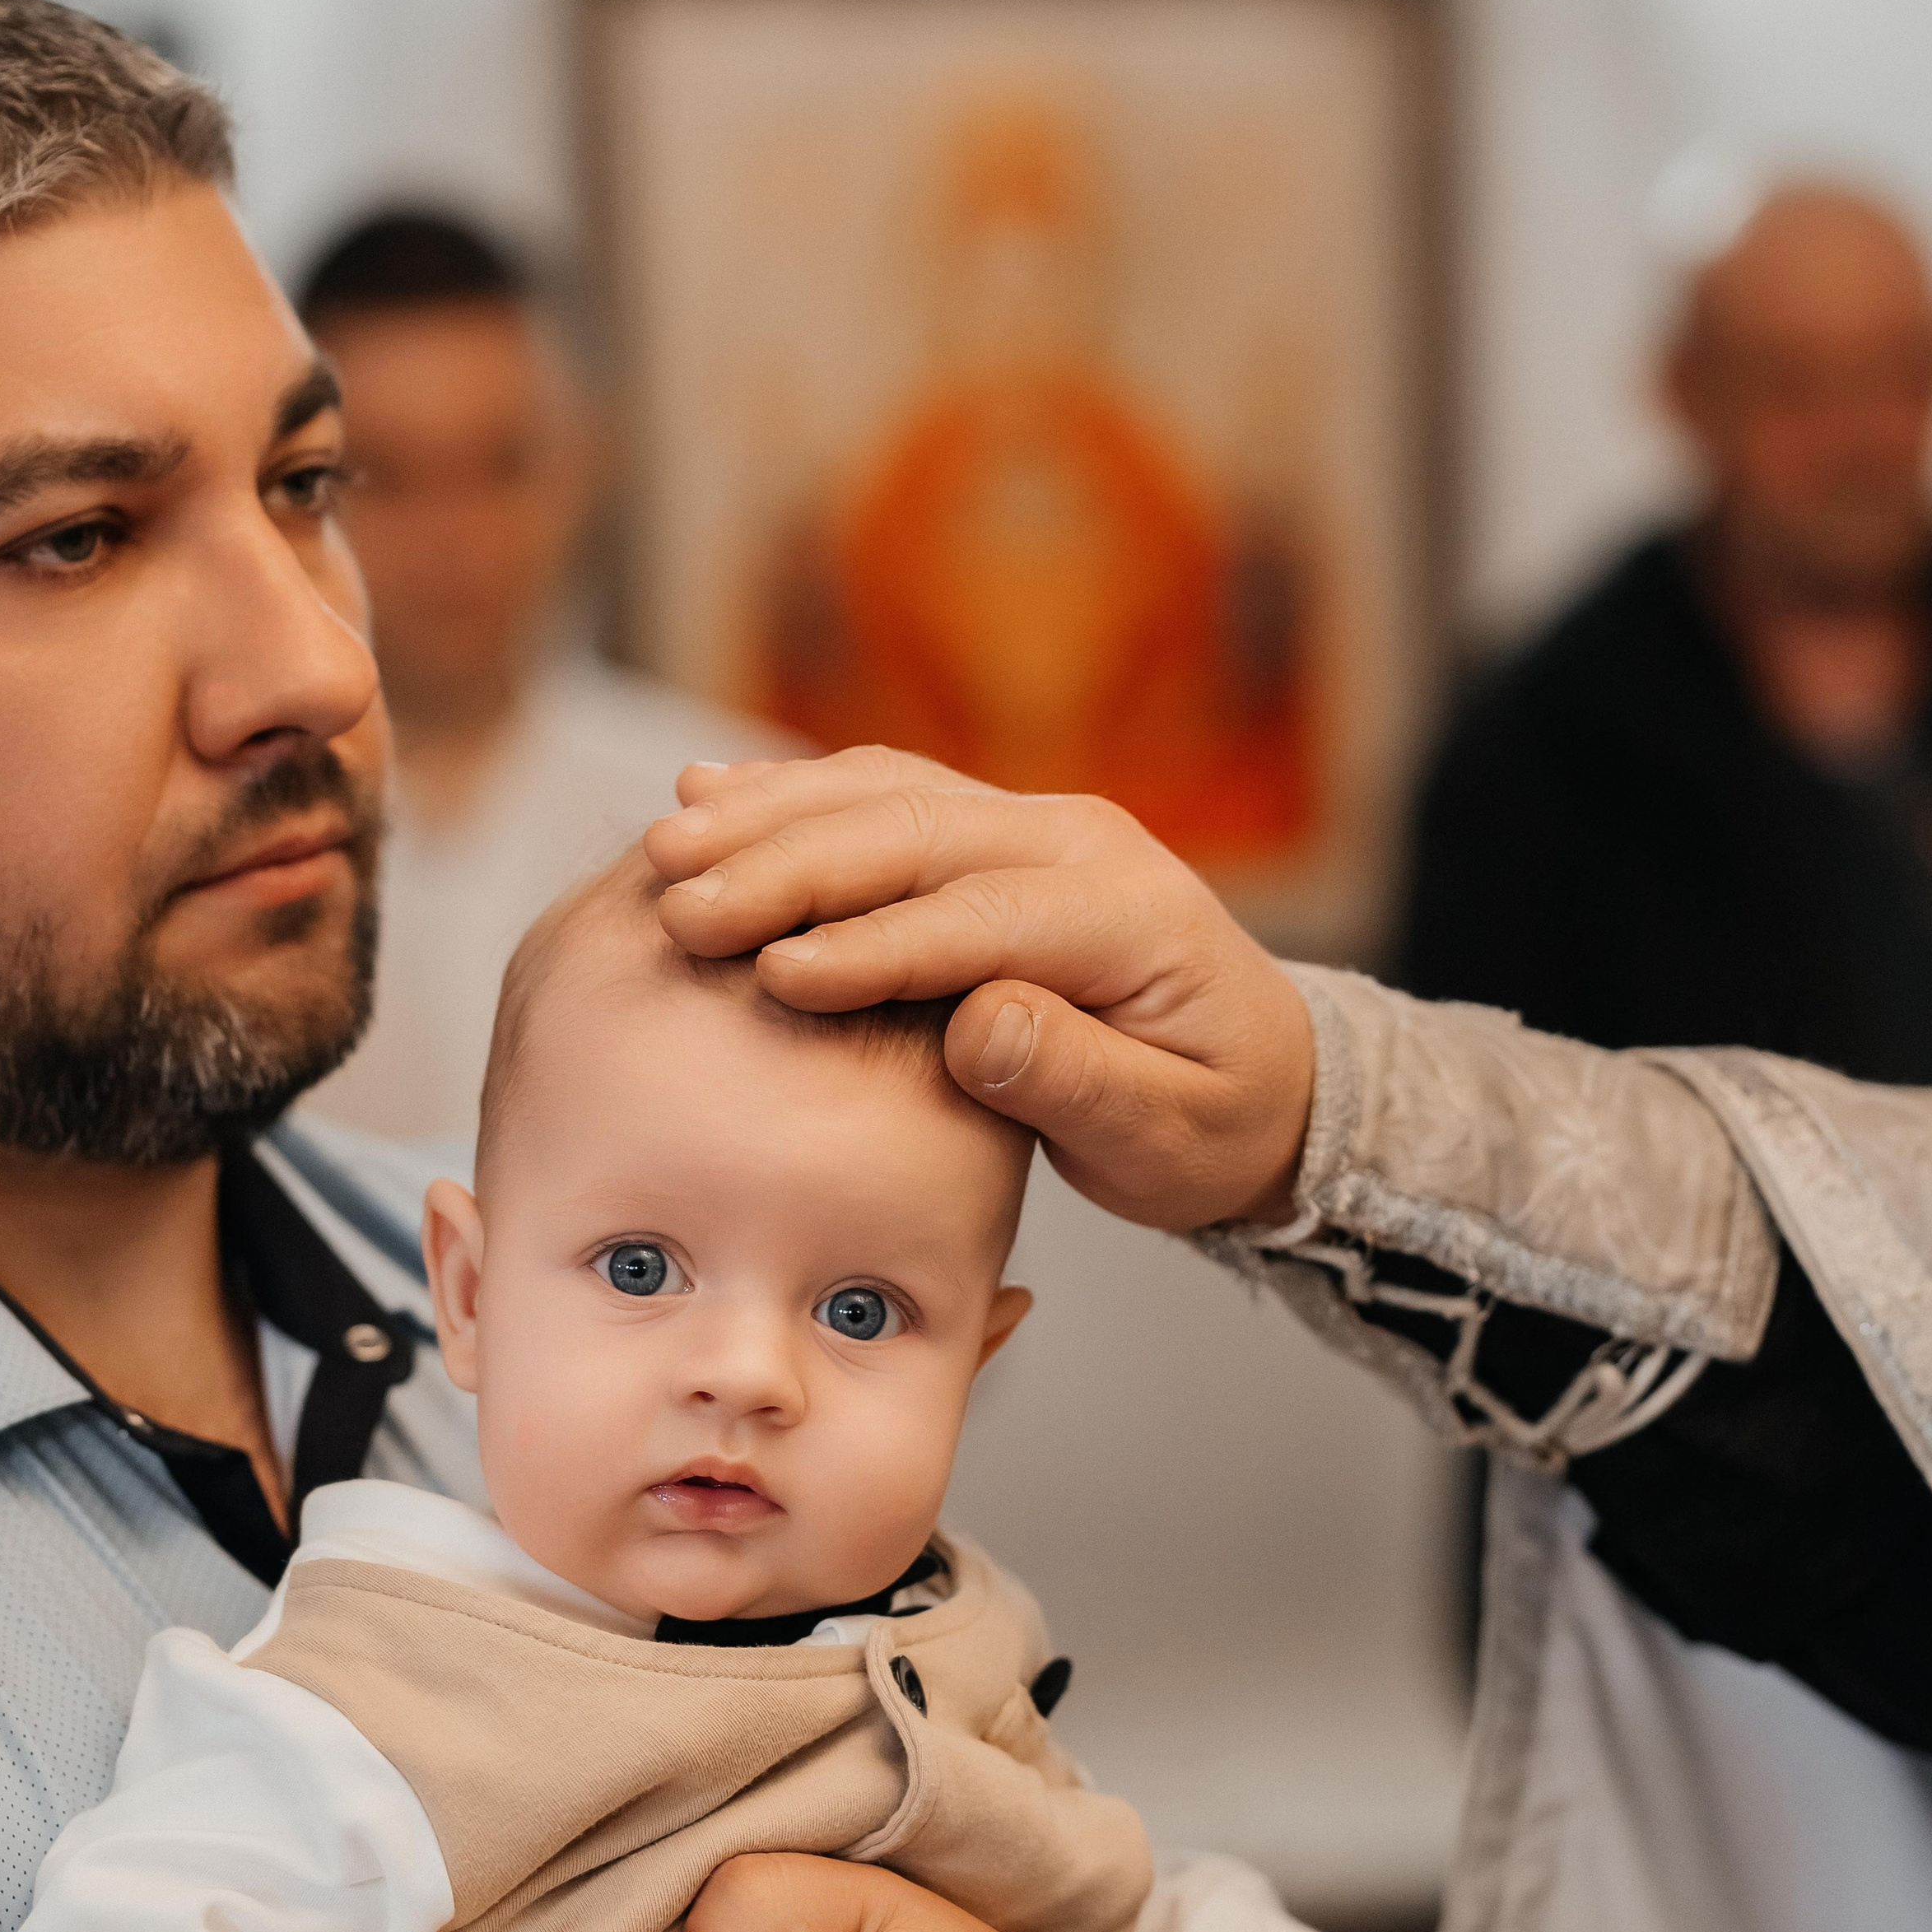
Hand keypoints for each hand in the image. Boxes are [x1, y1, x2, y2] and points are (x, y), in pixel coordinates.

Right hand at [641, 750, 1315, 1231]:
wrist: (1265, 1078)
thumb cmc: (1213, 1124)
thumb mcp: (1169, 1137)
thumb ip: (1079, 1082)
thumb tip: (981, 1023)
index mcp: (1126, 914)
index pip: (978, 919)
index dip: (872, 945)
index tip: (773, 977)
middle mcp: (1076, 842)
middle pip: (912, 832)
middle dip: (786, 865)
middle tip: (679, 904)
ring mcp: (1031, 825)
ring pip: (883, 794)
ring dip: (768, 814)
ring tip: (666, 845)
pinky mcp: (991, 832)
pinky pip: (881, 794)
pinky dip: (792, 796)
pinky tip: (707, 798)